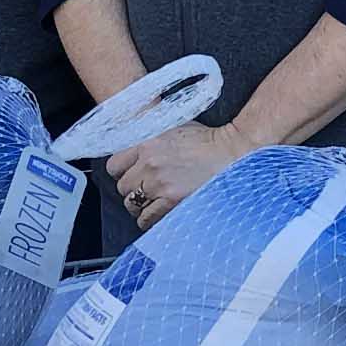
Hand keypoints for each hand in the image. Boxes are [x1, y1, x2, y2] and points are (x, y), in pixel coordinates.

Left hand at [107, 121, 251, 230]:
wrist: (231, 153)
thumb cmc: (206, 140)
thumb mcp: (174, 126)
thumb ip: (150, 134)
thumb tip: (136, 137)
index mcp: (147, 143)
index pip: (114, 165)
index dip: (122, 173)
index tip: (130, 175)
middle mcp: (149, 163)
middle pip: (122, 187)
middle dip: (132, 190)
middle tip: (145, 189)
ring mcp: (159, 184)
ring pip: (132, 204)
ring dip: (140, 206)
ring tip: (152, 202)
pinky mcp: (171, 201)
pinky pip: (146, 218)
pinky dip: (149, 219)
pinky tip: (158, 212)